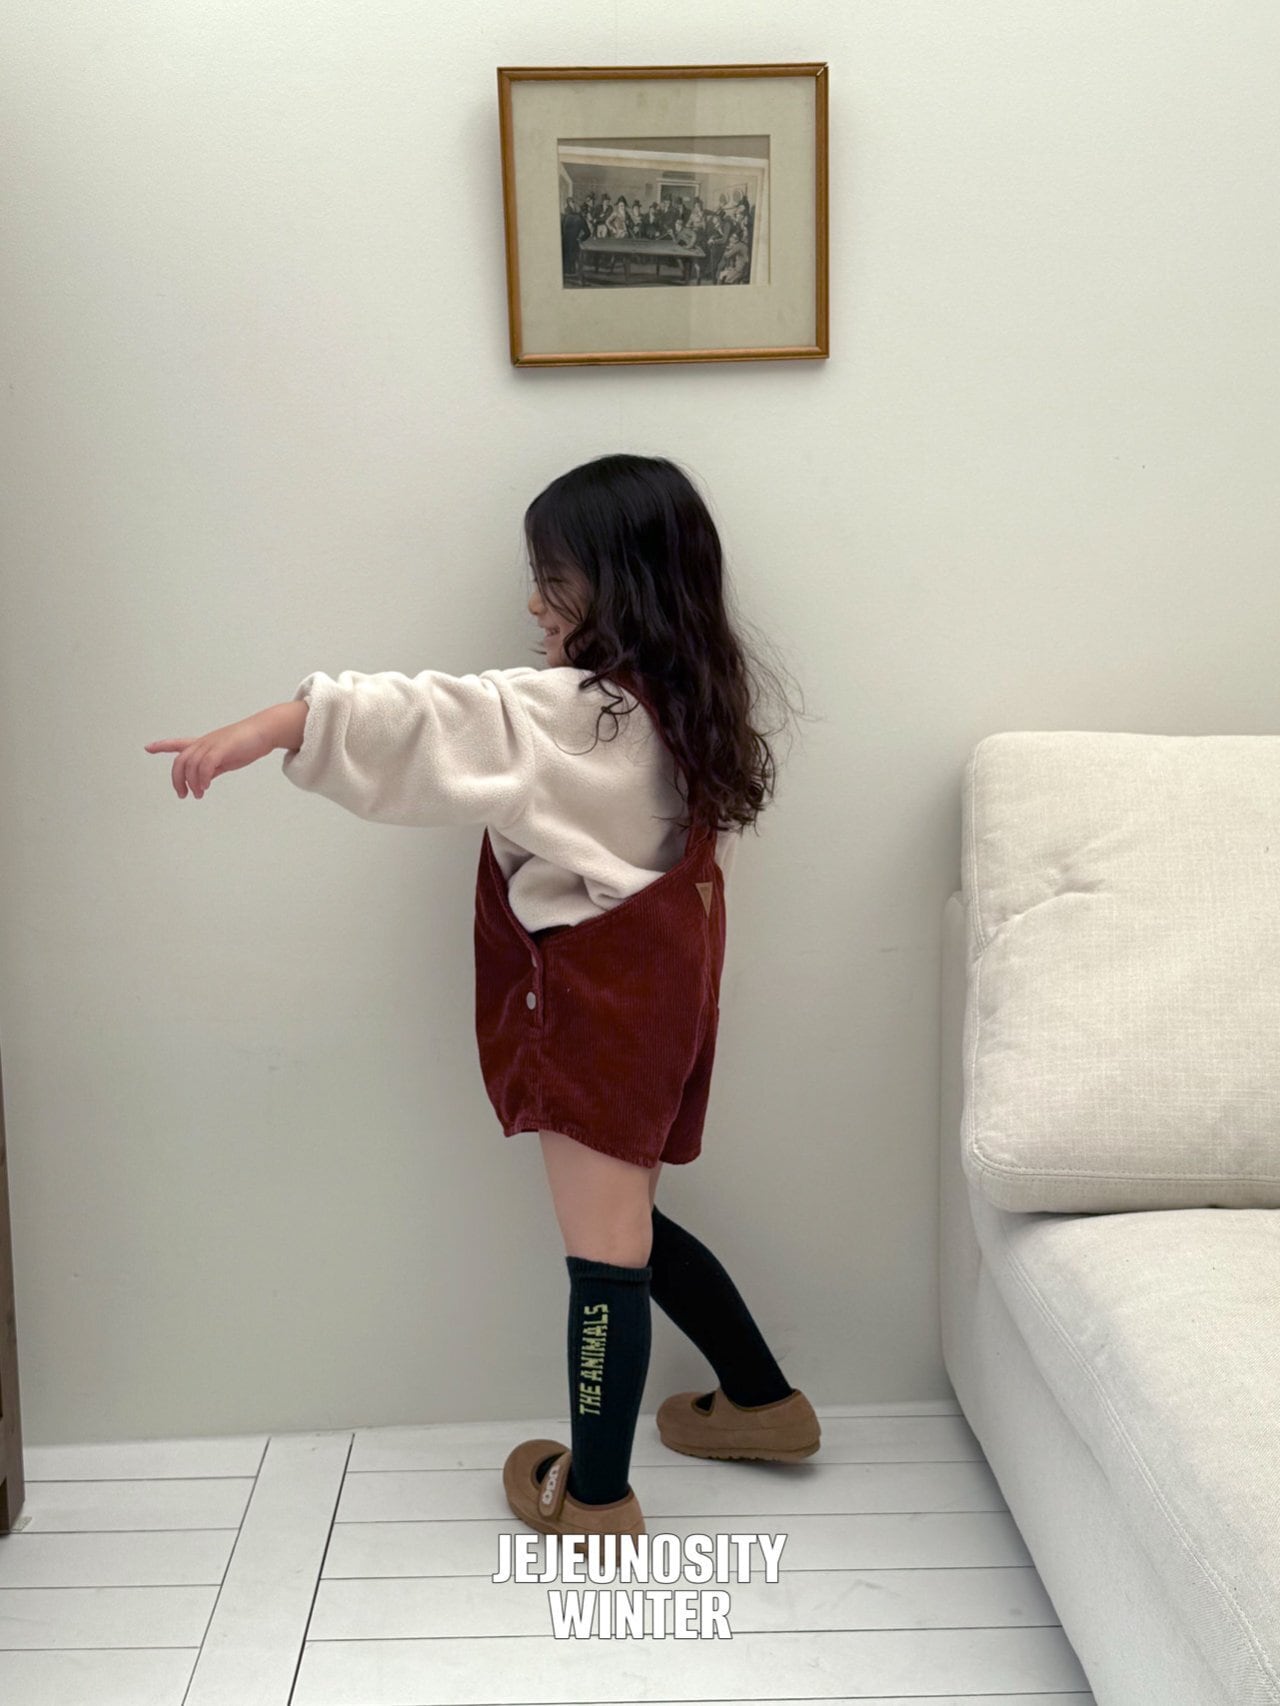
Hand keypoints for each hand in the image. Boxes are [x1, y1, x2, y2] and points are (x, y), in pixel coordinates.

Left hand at [144, 711, 279, 798]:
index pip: (178, 744)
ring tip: (198, 794)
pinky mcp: (222, 748)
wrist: (264, 731)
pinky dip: (202, 778)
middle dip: (177, 779)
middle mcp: (204, 743)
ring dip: (192, 783)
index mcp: (204, 744)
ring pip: (191, 765)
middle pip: (180, 761)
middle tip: (182, 794)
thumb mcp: (226, 759)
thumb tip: (203, 781)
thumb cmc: (248, 743)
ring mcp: (212, 744)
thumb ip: (213, 769)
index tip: (148, 748)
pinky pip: (205, 765)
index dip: (162, 746)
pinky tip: (205, 786)